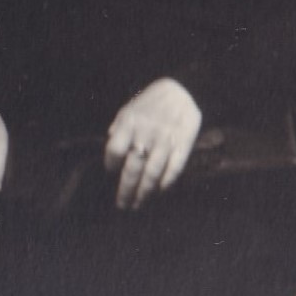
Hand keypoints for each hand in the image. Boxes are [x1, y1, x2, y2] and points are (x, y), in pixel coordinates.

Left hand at [104, 77, 201, 210]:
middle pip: (133, 168)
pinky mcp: (183, 146)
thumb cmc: (152, 101)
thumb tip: (110, 142)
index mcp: (129, 124)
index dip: (111, 164)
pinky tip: (159, 192)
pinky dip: (167, 183)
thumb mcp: (129, 109)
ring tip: (138, 204)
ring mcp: (166, 142)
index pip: (115, 150)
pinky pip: (174, 169)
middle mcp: (146, 135)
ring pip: (153, 174)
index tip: (110, 172)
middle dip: (126, 190)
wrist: (184, 91)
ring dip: (145, 192)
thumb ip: (119, 127)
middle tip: (122, 205)